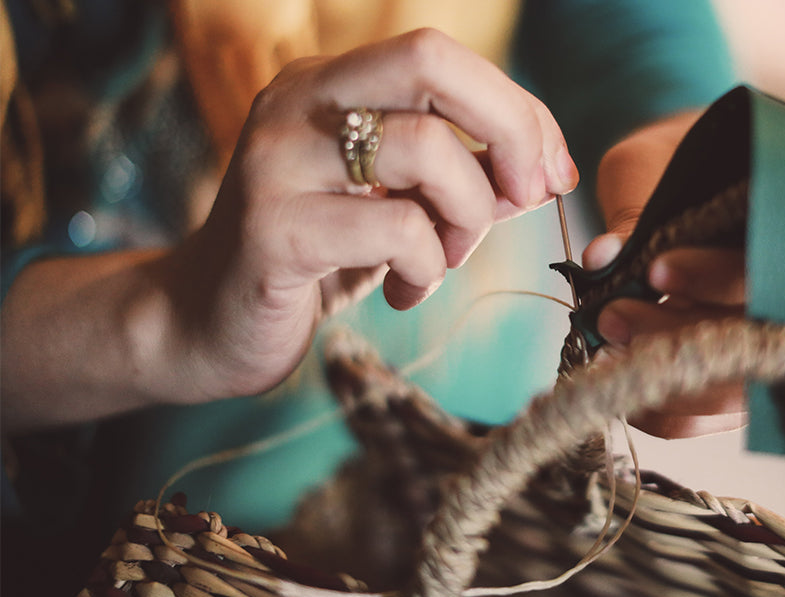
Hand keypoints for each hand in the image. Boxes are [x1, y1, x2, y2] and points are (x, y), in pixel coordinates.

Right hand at [170, 29, 578, 400]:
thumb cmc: (317, 258)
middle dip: (509, 128)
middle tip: (527, 195)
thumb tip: (546, 170)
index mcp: (329, 83)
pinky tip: (403, 290)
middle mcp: (297, 102)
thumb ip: (464, 179)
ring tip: (442, 258)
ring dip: (466, 216)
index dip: (517, 109)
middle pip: (431, 61)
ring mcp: (278, 160)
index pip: (443, 56)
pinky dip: (426, 267)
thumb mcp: (399, 205)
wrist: (205, 324)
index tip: (551, 172)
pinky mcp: (273, 230)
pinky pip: (395, 229)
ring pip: (426, 148)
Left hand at [582, 111, 746, 438]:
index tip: (656, 271)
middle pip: (755, 341)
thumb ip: (636, 206)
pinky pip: (715, 417)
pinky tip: (622, 383)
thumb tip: (603, 257)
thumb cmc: (680, 160)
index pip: (772, 269)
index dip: (714, 278)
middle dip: (675, 335)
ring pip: (737, 391)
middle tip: (610, 317)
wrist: (703, 171)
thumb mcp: (653, 163)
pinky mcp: (745, 378)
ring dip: (667, 379)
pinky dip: (667, 411)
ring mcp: (777, 344)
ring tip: (606, 353)